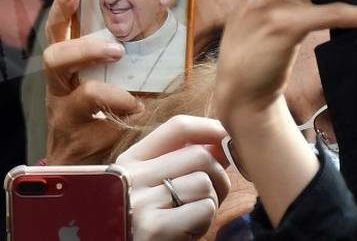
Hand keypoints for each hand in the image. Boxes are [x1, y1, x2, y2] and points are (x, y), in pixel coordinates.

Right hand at [44, 0, 143, 163]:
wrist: (78, 175)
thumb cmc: (96, 121)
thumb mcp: (100, 89)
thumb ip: (119, 70)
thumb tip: (166, 45)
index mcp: (64, 74)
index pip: (55, 36)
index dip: (60, 12)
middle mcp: (59, 92)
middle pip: (55, 59)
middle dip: (86, 49)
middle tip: (116, 50)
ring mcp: (66, 119)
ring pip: (83, 97)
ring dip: (115, 94)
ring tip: (136, 101)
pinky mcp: (81, 145)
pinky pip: (108, 130)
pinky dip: (130, 125)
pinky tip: (143, 125)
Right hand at [116, 115, 229, 240]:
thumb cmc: (145, 219)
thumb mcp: (151, 183)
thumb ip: (180, 160)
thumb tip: (221, 142)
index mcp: (131, 159)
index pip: (177, 127)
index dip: (209, 127)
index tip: (226, 137)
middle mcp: (133, 176)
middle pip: (199, 155)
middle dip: (219, 175)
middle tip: (214, 194)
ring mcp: (142, 201)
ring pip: (204, 182)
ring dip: (211, 202)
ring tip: (193, 215)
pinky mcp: (155, 228)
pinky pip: (203, 209)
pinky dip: (206, 221)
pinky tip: (189, 229)